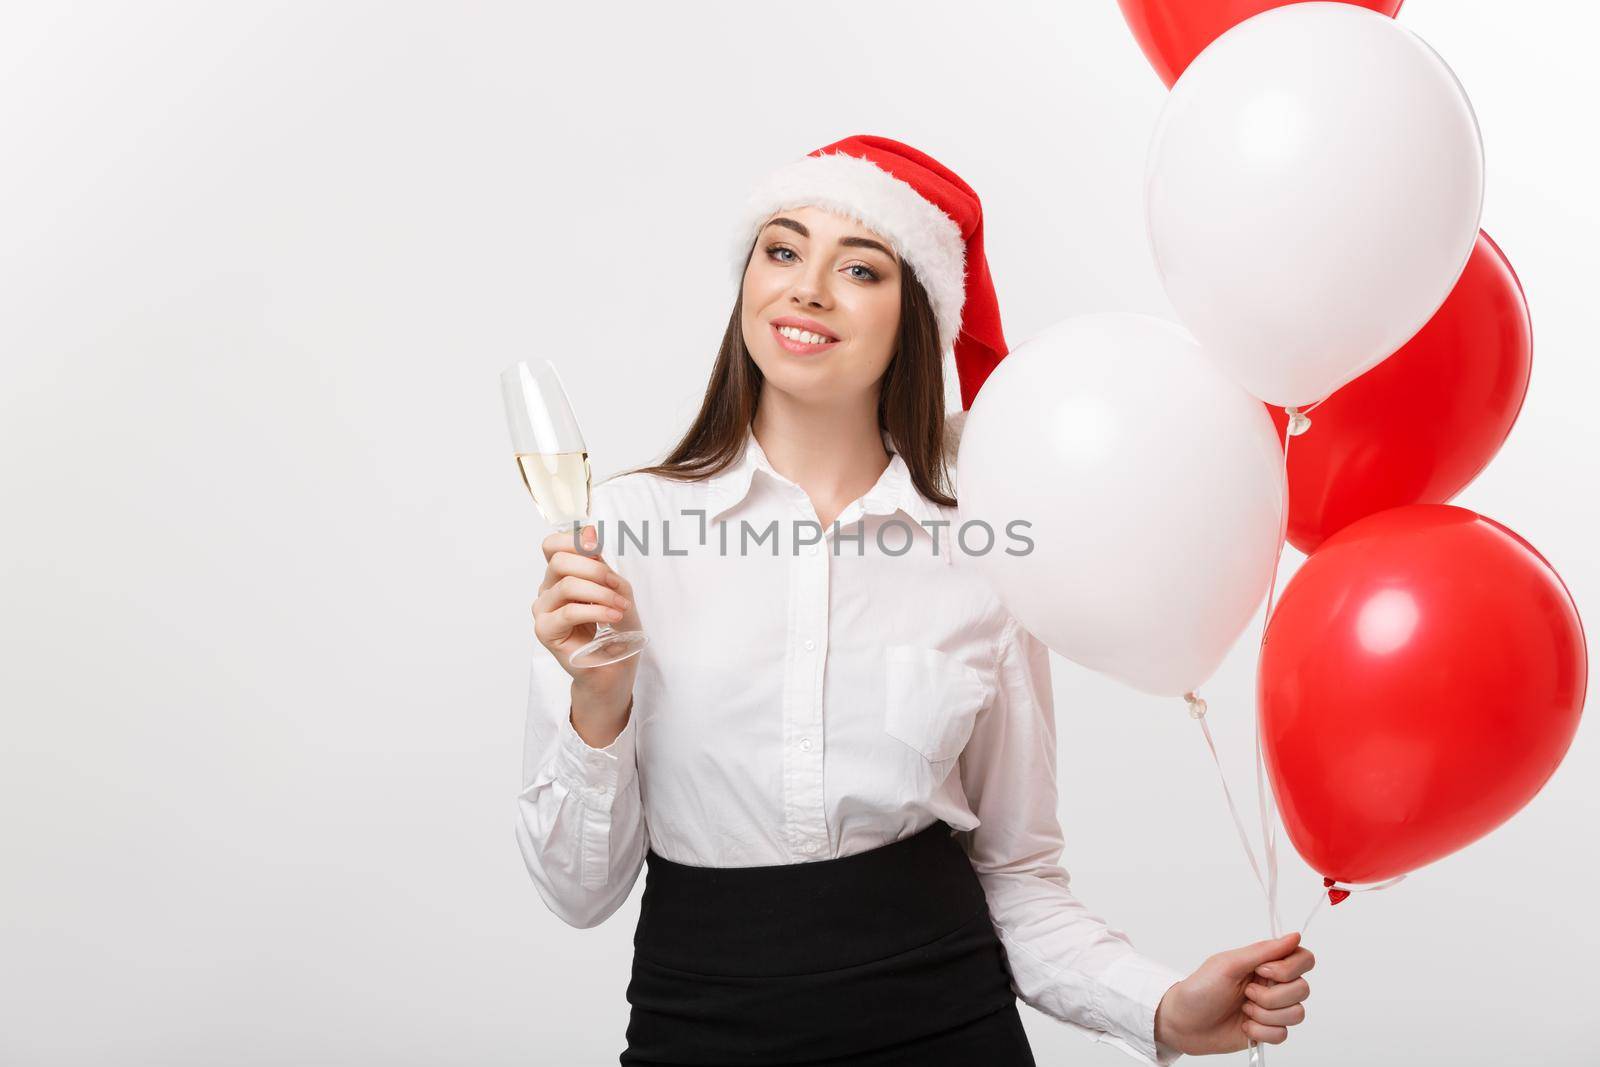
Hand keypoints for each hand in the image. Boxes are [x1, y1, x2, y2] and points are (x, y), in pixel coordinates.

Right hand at [533, 522, 641, 729]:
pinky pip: (570, 611)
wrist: (612, 668)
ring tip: (621, 606)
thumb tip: (590, 536)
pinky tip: (614, 616)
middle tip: (615, 585)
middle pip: (559, 560)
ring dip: (601, 593)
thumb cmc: (615, 631)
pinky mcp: (545, 631)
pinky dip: (597, 611)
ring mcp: (543, 610)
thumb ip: (603, 566)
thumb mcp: (617, 591)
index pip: (553, 545)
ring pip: (567, 585)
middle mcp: (548, 589)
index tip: (598, 549)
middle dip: (594, 568)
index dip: (574, 541)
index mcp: (561, 575)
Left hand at [1153, 932, 1313, 1054]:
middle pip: (1303, 989)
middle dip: (1272, 996)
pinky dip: (1261, 1031)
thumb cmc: (1200, 989)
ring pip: (1297, 1014)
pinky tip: (1244, 1026)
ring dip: (1266, 1014)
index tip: (1263, 971)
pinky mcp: (1268, 1031)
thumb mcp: (1228, 965)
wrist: (1183, 1023)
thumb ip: (1263, 951)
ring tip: (1243, 1010)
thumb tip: (1295, 936)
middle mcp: (1272, 984)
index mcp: (1264, 963)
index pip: (1303, 958)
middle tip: (1246, 993)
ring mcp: (1272, 1009)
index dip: (1290, 968)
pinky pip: (1283, 1034)